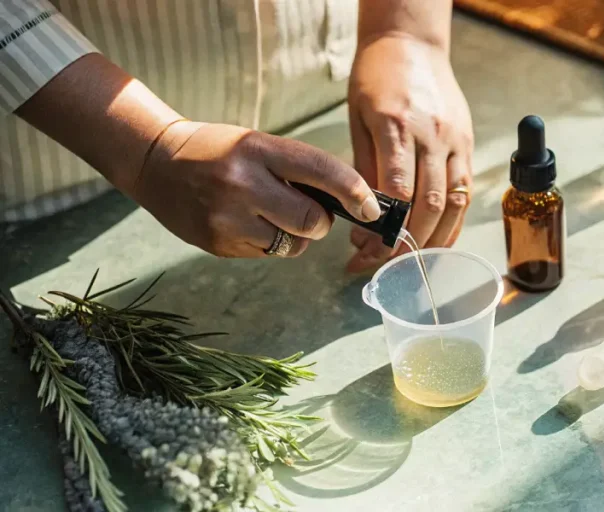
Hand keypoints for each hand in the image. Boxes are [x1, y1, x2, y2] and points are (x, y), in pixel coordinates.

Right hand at [131, 121, 380, 257]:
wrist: (155, 162)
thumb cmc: (220, 151)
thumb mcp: (258, 144)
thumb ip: (298, 170)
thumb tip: (350, 201)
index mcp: (258, 149)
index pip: (323, 171)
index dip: (355, 192)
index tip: (370, 208)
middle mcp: (242, 183)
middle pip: (312, 221)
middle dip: (321, 222)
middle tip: (308, 212)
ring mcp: (226, 217)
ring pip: (292, 245)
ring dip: (295, 236)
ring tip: (271, 215)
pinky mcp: (217, 244)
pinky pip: (267, 254)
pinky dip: (269, 243)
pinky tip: (246, 223)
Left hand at [346, 34, 473, 271]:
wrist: (412, 43)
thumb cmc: (377, 76)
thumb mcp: (358, 117)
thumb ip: (364, 165)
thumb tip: (361, 215)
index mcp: (397, 125)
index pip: (397, 190)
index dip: (383, 228)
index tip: (366, 251)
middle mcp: (432, 134)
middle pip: (429, 202)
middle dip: (408, 242)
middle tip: (386, 264)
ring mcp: (454, 139)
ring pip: (453, 201)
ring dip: (434, 238)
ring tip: (412, 260)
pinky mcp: (467, 142)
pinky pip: (465, 190)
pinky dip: (454, 221)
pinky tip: (439, 240)